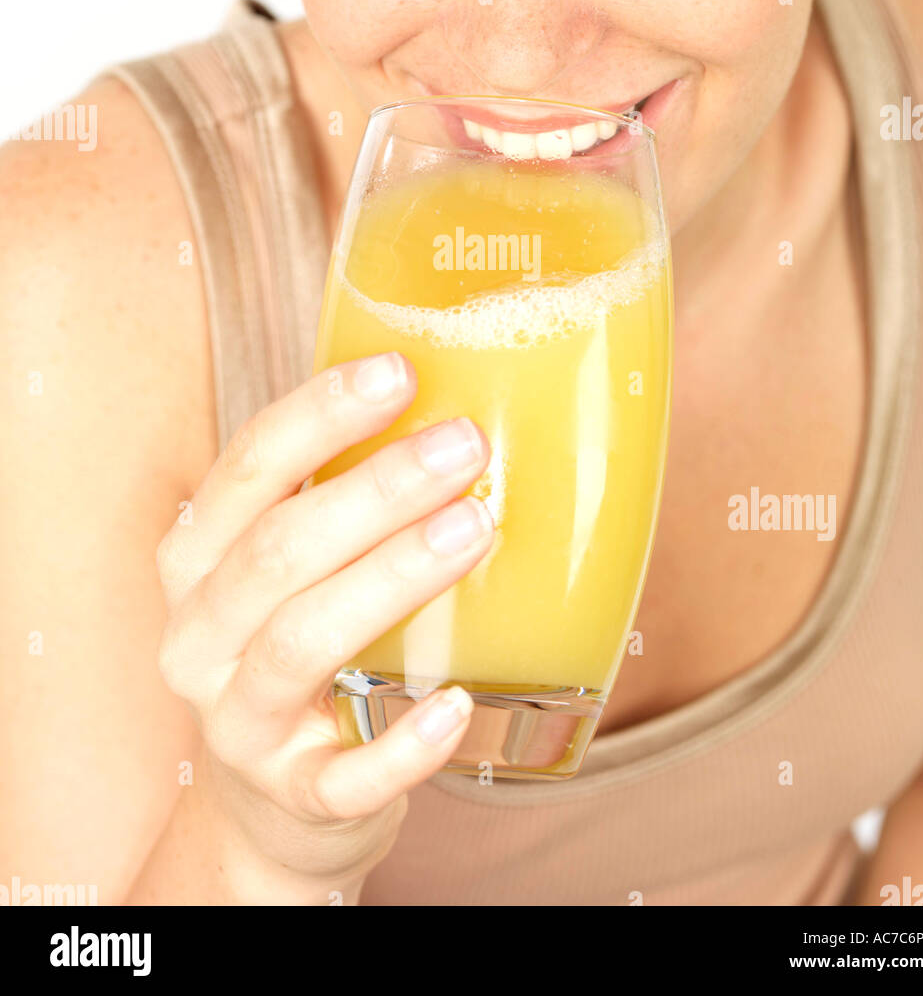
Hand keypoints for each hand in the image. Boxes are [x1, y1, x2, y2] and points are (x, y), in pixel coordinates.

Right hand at [155, 352, 492, 885]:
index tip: (400, 370)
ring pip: (300, 642)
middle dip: (375, 490)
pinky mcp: (291, 795)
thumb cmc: (303, 641)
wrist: (274, 800)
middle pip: (277, 548)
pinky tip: (459, 703)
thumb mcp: (297, 565)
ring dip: (390, 579)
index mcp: (199, 557)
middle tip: (464, 445)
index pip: (248, 466)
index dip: (320, 413)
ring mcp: (239, 721)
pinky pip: (342, 778)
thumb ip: (346, 495)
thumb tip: (461, 397)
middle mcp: (199, 634)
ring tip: (475, 527)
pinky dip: (402, 745)